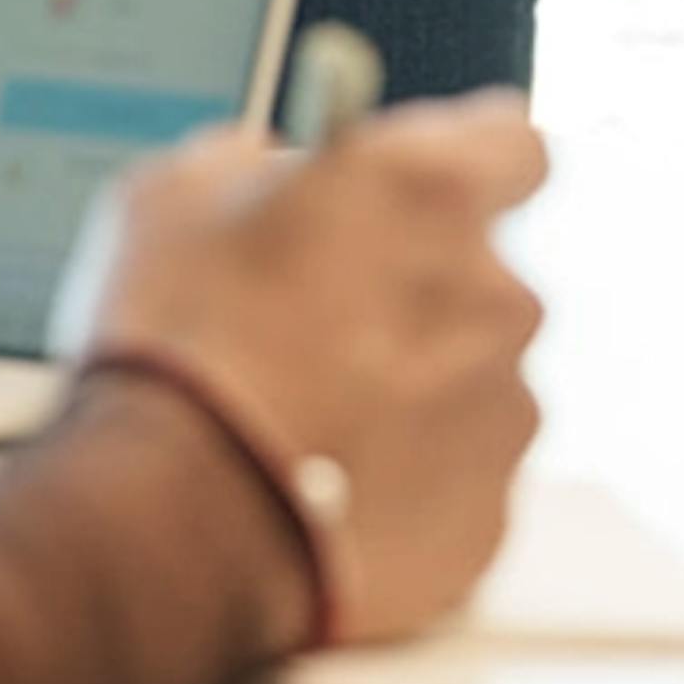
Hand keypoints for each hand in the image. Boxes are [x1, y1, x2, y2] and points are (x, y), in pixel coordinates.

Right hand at [65, 93, 546, 646]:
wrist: (170, 538)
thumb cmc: (176, 354)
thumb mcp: (175, 197)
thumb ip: (253, 164)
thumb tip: (266, 174)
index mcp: (435, 191)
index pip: (513, 144)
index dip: (468, 166)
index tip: (424, 193)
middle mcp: (495, 295)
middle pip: (481, 280)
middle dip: (418, 301)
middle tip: (323, 337)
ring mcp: (501, 414)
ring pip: (473, 386)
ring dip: (415, 399)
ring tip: (312, 435)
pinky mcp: (486, 520)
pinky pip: (459, 486)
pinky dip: (408, 490)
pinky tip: (325, 500)